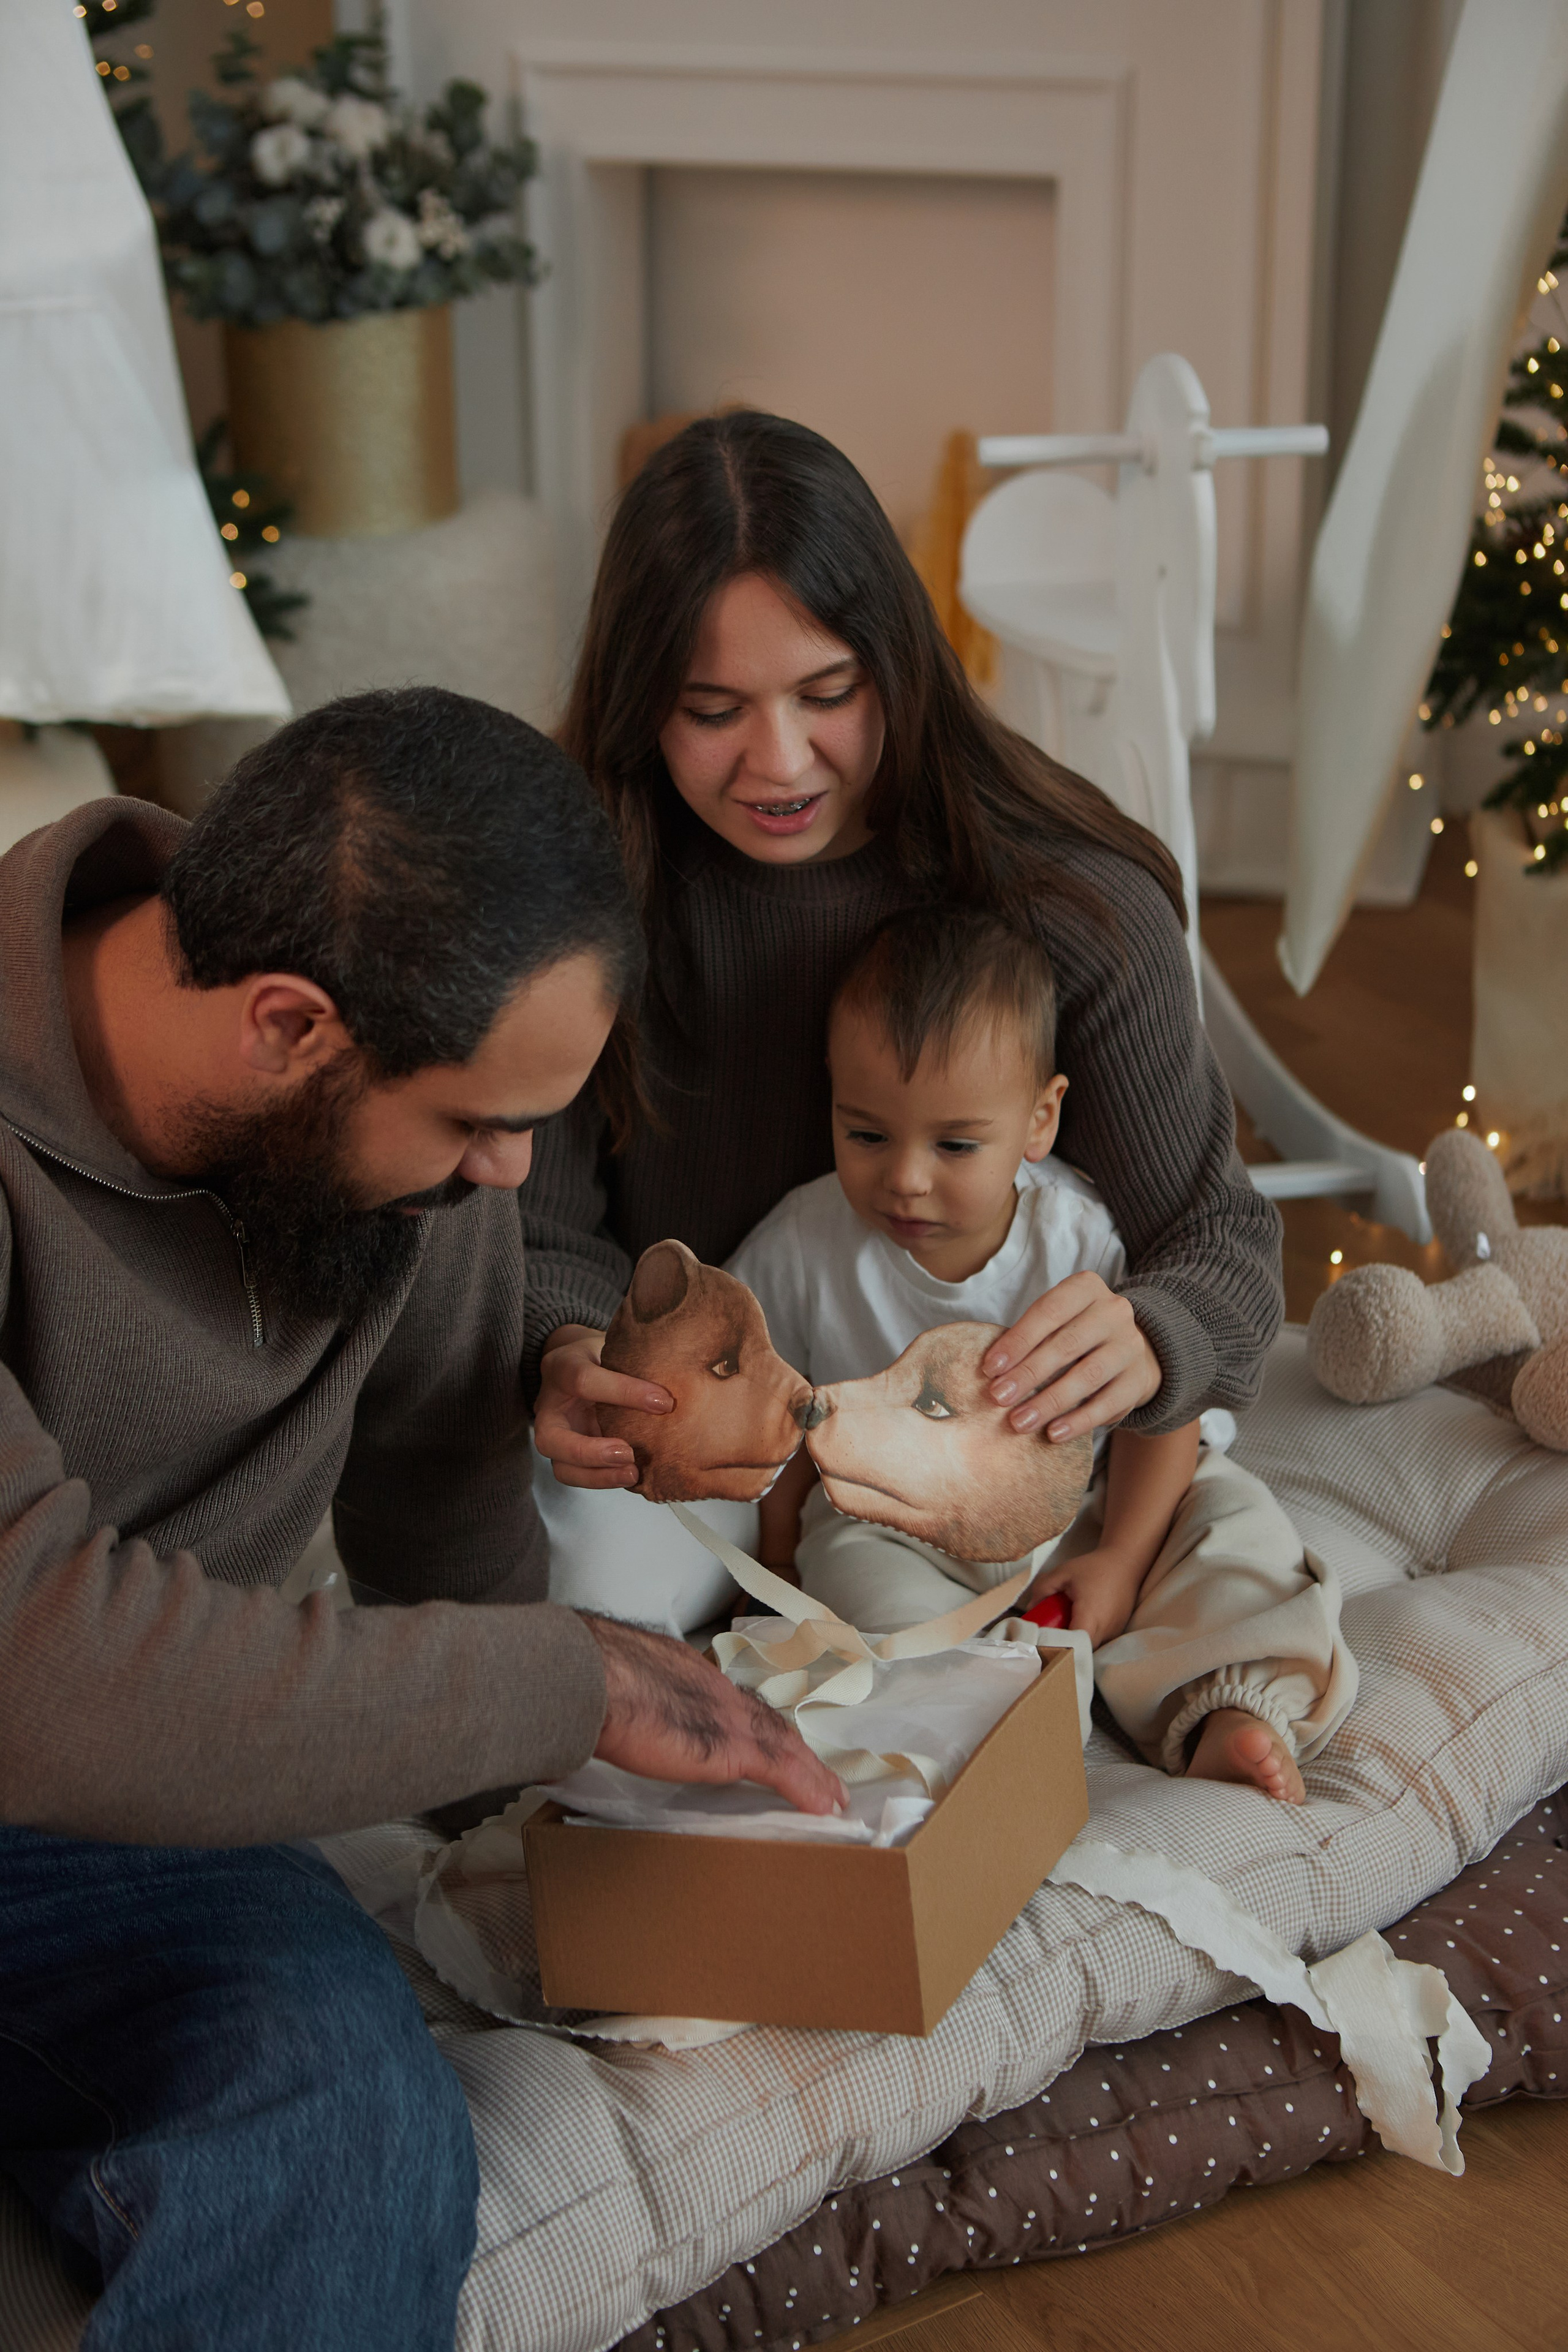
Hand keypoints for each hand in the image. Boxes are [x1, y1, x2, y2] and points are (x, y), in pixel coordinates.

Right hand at [534, 1324, 670, 1489]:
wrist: (576, 1364)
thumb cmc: (599, 1356)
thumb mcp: (613, 1347)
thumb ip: (634, 1361)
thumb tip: (678, 1379)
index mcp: (562, 1369)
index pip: (584, 1381)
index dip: (624, 1392)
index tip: (663, 1402)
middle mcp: (550, 1407)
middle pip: (550, 1438)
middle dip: (589, 1452)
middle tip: (628, 1454)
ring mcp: (555, 1436)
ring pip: (561, 1467)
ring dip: (598, 1476)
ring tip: (633, 1473)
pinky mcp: (567, 1455)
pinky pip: (578, 1476)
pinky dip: (604, 1479)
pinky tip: (631, 1475)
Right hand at [584, 1615, 846, 1814]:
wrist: (586, 1678)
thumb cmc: (578, 1680)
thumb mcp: (604, 1683)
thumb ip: (613, 1703)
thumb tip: (592, 1720)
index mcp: (681, 1671)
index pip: (727, 1700)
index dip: (752, 1722)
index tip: (765, 1739)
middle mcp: (712, 1688)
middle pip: (766, 1721)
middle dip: (794, 1748)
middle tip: (819, 1773)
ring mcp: (725, 1715)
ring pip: (784, 1744)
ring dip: (812, 1772)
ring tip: (832, 1796)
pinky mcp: (729, 1747)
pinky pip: (782, 1771)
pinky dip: (806, 1789)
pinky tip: (824, 1808)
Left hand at [981, 1273, 1161, 1442]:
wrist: (1126, 1351)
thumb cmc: (1074, 1334)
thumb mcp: (1055, 1323)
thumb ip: (1028, 1338)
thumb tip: (992, 1372)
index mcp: (1087, 1288)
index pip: (1049, 1311)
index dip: (1018, 1340)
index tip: (990, 1368)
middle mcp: (1114, 1312)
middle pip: (1067, 1344)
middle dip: (1028, 1373)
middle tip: (999, 1397)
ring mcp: (1130, 1345)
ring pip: (1088, 1375)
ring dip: (1049, 1401)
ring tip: (1020, 1421)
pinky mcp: (1138, 1380)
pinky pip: (1107, 1403)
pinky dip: (1078, 1421)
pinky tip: (1054, 1433)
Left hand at [1023, 1544, 1148, 1648]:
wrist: (1124, 1562)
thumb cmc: (1092, 1567)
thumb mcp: (1063, 1572)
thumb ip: (1043, 1588)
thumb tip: (1030, 1608)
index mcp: (1090, 1615)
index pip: (1073, 1645)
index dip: (1058, 1646)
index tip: (1044, 1640)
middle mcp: (1105, 1628)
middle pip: (1081, 1650)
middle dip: (1065, 1646)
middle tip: (1051, 1634)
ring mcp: (1114, 1631)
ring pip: (1091, 1647)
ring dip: (1077, 1642)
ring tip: (1066, 1626)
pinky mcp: (1118, 1630)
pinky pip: (1099, 1641)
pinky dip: (1088, 1636)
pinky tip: (1080, 1622)